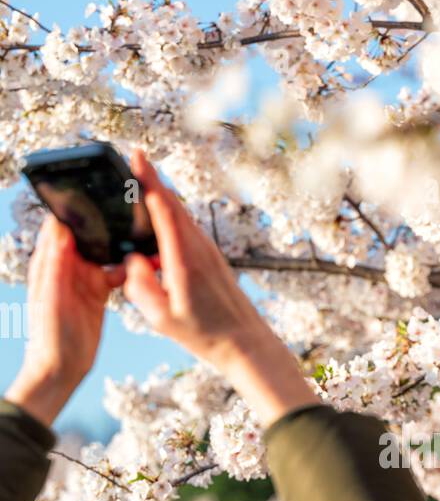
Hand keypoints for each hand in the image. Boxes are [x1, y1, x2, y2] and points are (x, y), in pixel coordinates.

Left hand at [5, 215, 124, 426]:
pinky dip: (129, 267)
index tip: (97, 195)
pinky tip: (144, 264)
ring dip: (120, 244)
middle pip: (87, 234)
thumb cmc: (49, 336)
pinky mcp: (98, 292)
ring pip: (105, 251)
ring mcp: (84, 278)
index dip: (77, 210)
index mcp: (49, 263)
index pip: (61, 225)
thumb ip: (56, 264)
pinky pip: (116, 272)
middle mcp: (66, 266)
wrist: (61, 369)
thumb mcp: (51, 298)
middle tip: (129, 209)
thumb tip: (62, 229)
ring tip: (141, 234)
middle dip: (105, 222)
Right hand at [123, 151, 319, 426]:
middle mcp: (199, 248)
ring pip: (183, 216)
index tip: (138, 156)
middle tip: (135, 161)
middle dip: (154, 181)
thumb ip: (140, 286)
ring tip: (143, 186)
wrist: (246, 344)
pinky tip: (162, 224)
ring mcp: (209, 251)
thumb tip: (131, 260)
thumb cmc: (205, 335)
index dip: (150, 180)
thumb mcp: (162, 318)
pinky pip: (189, 230)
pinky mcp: (213, 258)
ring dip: (164, 199)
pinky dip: (173, 219)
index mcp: (184, 259)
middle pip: (174, 204)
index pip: (164, 209)